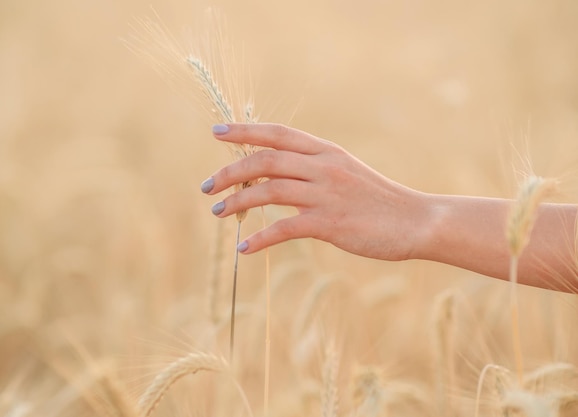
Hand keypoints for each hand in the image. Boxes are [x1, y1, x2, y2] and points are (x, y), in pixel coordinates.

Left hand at [201, 123, 431, 260]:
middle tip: (206, 187)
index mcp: (326, 151)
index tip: (216, 131)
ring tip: (217, 213)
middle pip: (265, 160)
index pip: (278, 133)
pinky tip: (243, 247)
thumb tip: (274, 176)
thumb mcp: (346, 172)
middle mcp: (323, 166)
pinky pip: (284, 229)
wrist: (416, 221)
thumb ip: (313, 169)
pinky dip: (259, 239)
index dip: (245, 130)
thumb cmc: (378, 200)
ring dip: (237, 202)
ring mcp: (327, 194)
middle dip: (229, 172)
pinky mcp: (330, 223)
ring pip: (268, 191)